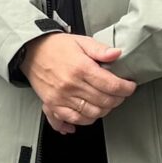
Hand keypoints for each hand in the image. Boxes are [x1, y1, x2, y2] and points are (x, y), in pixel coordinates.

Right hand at [21, 33, 136, 132]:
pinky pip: (72, 119)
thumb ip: (100, 49)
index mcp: (81, 68)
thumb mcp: (81, 41)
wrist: (32, 51)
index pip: (111, 85)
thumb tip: (116, 54)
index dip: (126, 88)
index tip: (129, 86)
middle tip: (120, 94)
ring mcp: (61, 97)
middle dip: (118, 99)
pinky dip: (84, 121)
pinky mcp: (52, 104)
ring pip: (92, 113)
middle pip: (104, 101)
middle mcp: (71, 85)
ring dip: (104, 110)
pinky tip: (89, 115)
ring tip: (107, 102)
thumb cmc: (56, 47)